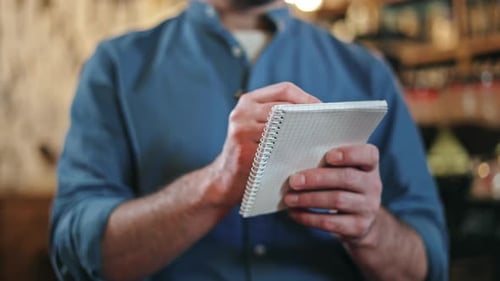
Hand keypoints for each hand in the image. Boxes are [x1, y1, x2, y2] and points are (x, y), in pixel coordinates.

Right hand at [208, 82, 320, 207]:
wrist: (225, 180)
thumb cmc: (250, 153)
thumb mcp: (258, 127)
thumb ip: (279, 116)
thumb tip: (319, 111)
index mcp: (248, 101)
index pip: (284, 89)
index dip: (307, 97)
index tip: (323, 109)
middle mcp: (242, 112)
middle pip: (284, 106)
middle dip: (307, 115)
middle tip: (326, 126)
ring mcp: (240, 131)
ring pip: (281, 126)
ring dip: (301, 133)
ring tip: (317, 141)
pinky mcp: (243, 152)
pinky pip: (275, 148)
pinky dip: (291, 150)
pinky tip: (302, 156)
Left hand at [284, 144, 381, 243]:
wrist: (360, 220)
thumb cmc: (344, 187)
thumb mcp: (345, 171)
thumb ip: (329, 165)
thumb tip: (298, 166)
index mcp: (369, 166)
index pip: (368, 155)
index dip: (349, 154)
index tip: (329, 156)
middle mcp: (373, 186)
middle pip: (346, 178)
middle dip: (317, 179)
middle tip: (294, 181)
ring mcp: (368, 208)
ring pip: (337, 200)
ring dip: (309, 199)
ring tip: (289, 198)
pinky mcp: (358, 227)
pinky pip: (330, 222)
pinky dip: (308, 217)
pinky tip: (295, 213)